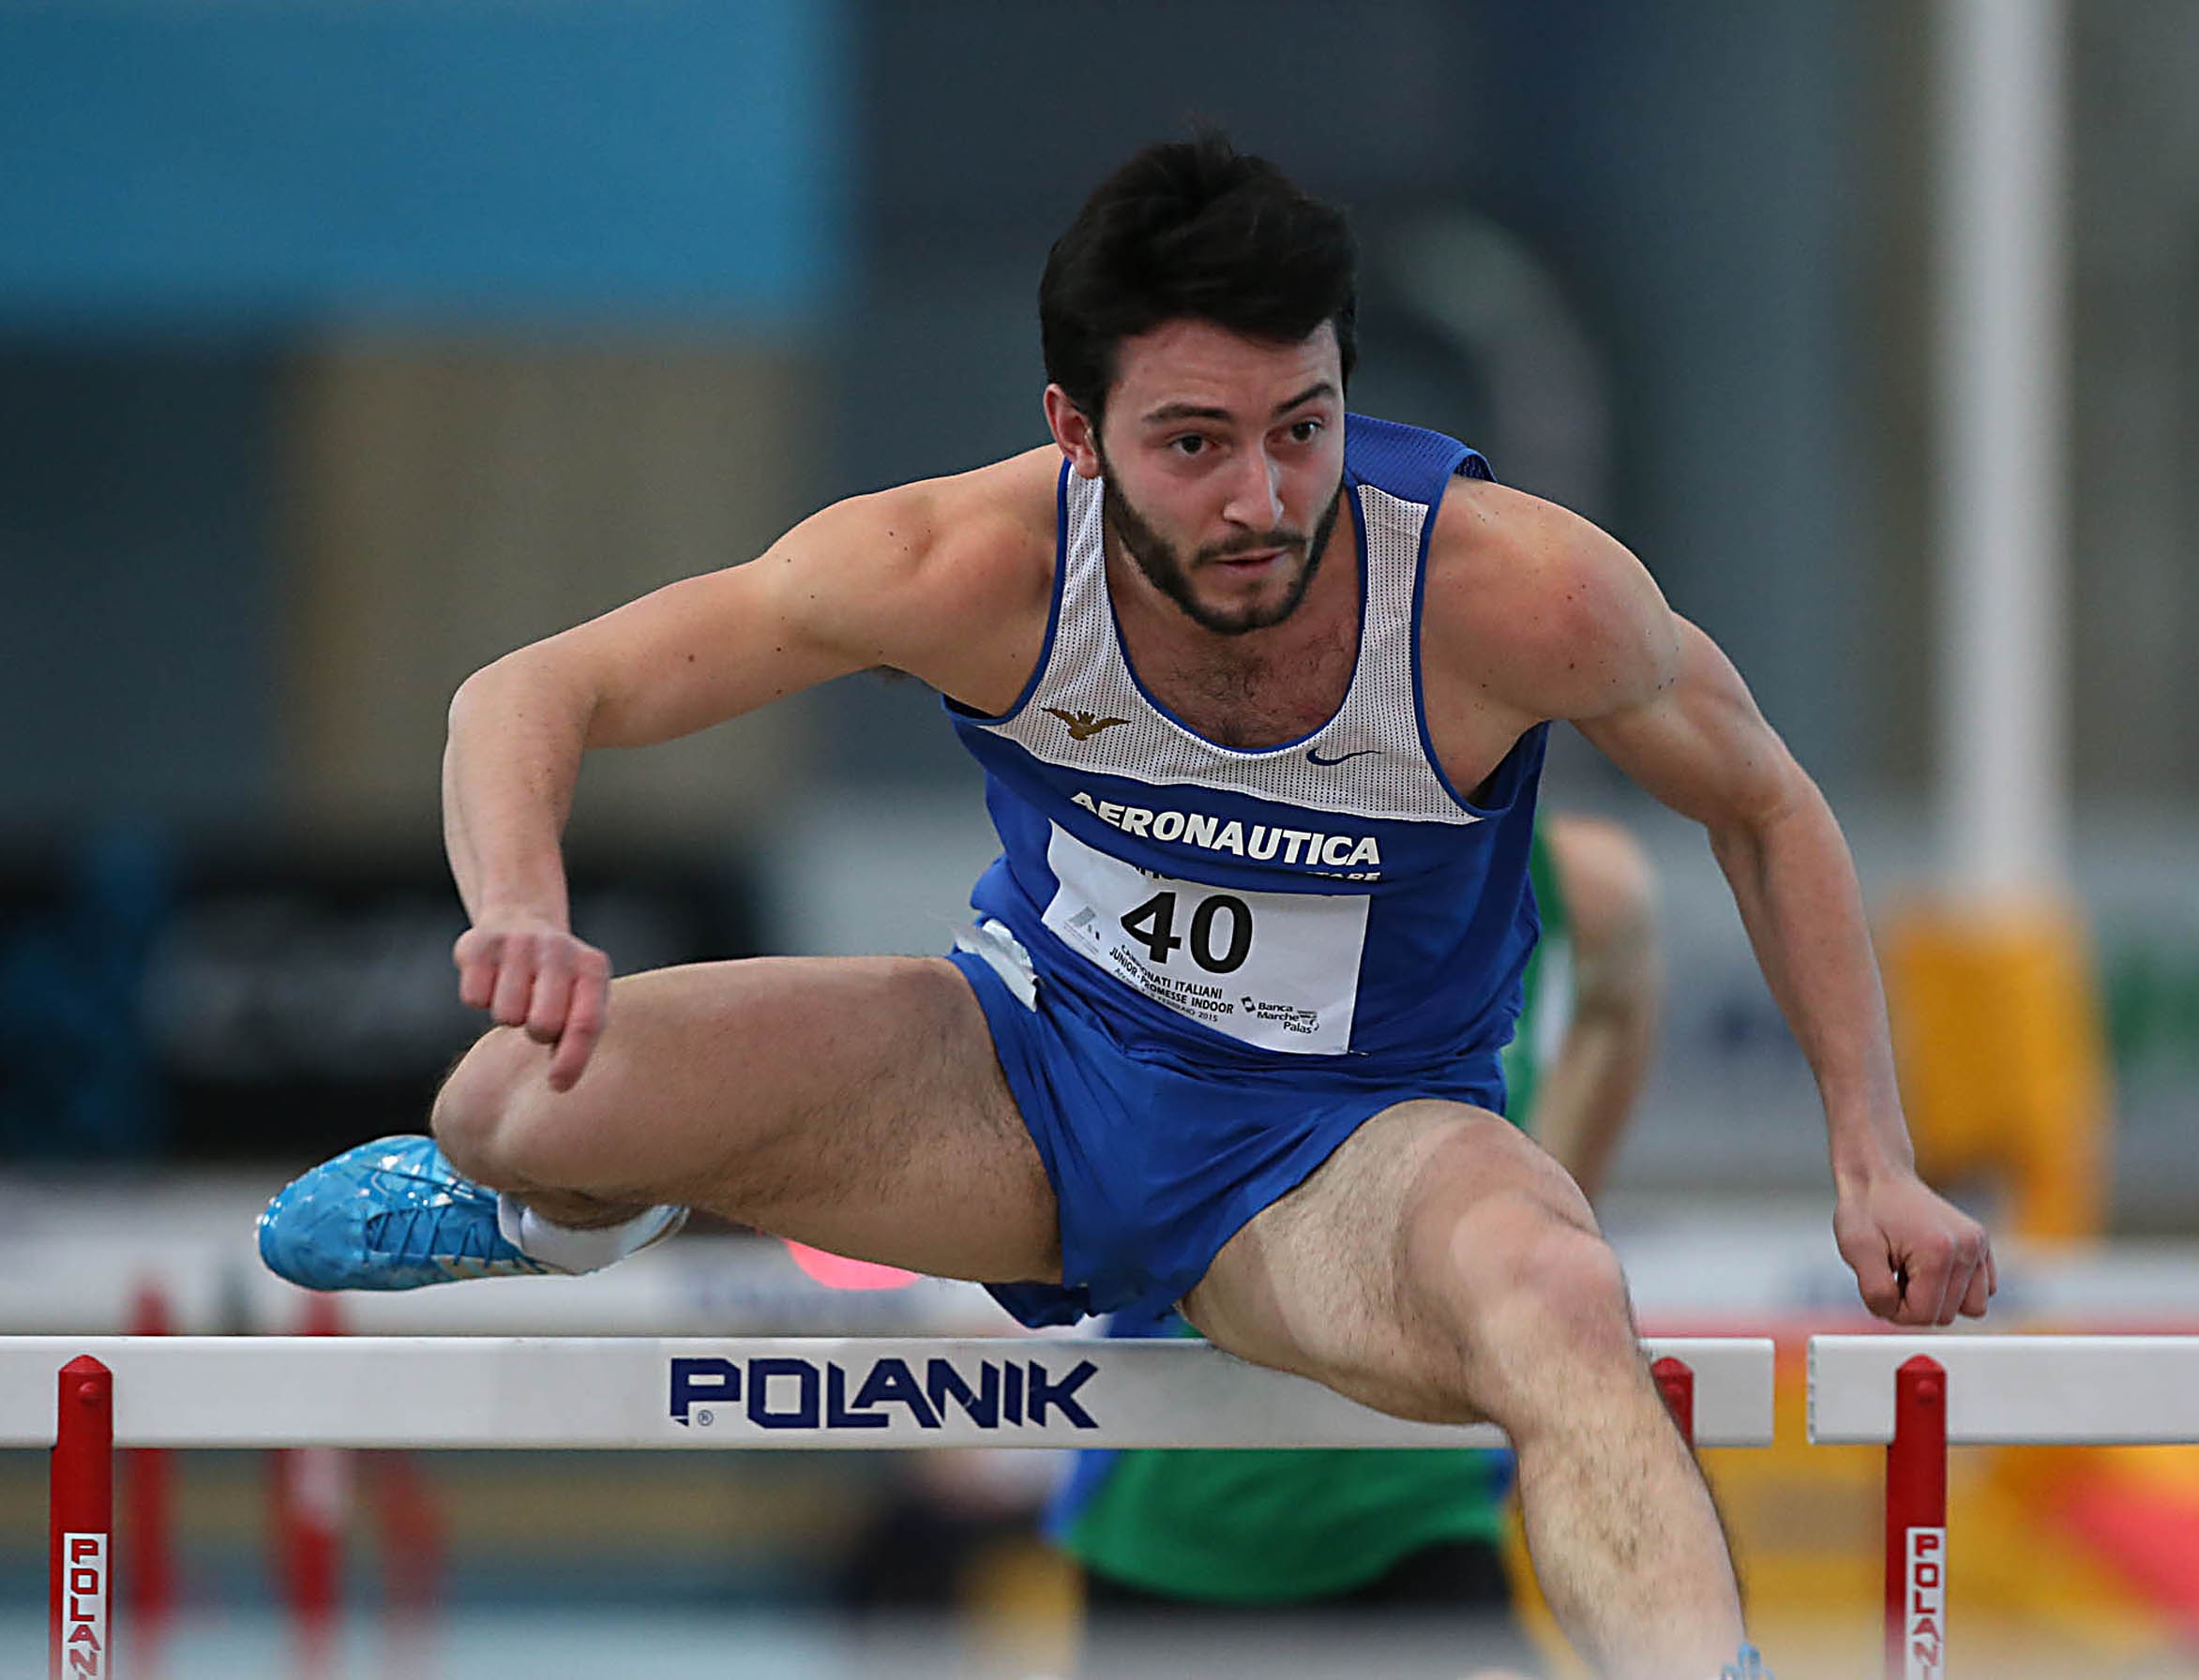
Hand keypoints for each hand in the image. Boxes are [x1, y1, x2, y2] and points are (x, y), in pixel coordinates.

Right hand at [453, 918, 611, 1091]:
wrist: (521, 920)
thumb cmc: (557, 980)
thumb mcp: (580, 1000)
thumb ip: (577, 1038)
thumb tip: (559, 1083)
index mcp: (593, 967)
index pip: (586, 1023)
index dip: (572, 1060)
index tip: (557, 1085)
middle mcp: (559, 948)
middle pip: (543, 1024)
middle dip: (537, 1032)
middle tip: (536, 1014)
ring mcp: (519, 941)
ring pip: (505, 1014)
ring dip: (508, 1014)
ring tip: (517, 992)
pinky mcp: (479, 943)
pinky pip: (473, 998)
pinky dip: (480, 998)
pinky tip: (492, 980)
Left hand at [1833, 1168, 1995, 1324]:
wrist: (1879, 1176)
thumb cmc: (1865, 1210)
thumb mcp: (1857, 1250)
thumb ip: (1875, 1291)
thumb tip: (1893, 1314)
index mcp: (1938, 1251)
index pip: (1924, 1315)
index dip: (1895, 1309)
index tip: (1881, 1283)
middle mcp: (1968, 1248)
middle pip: (1946, 1315)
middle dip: (1915, 1303)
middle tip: (1893, 1272)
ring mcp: (1979, 1245)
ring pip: (1971, 1307)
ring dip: (1939, 1298)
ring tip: (1912, 1271)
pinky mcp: (1982, 1244)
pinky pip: (1983, 1290)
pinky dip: (1957, 1288)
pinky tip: (1930, 1267)